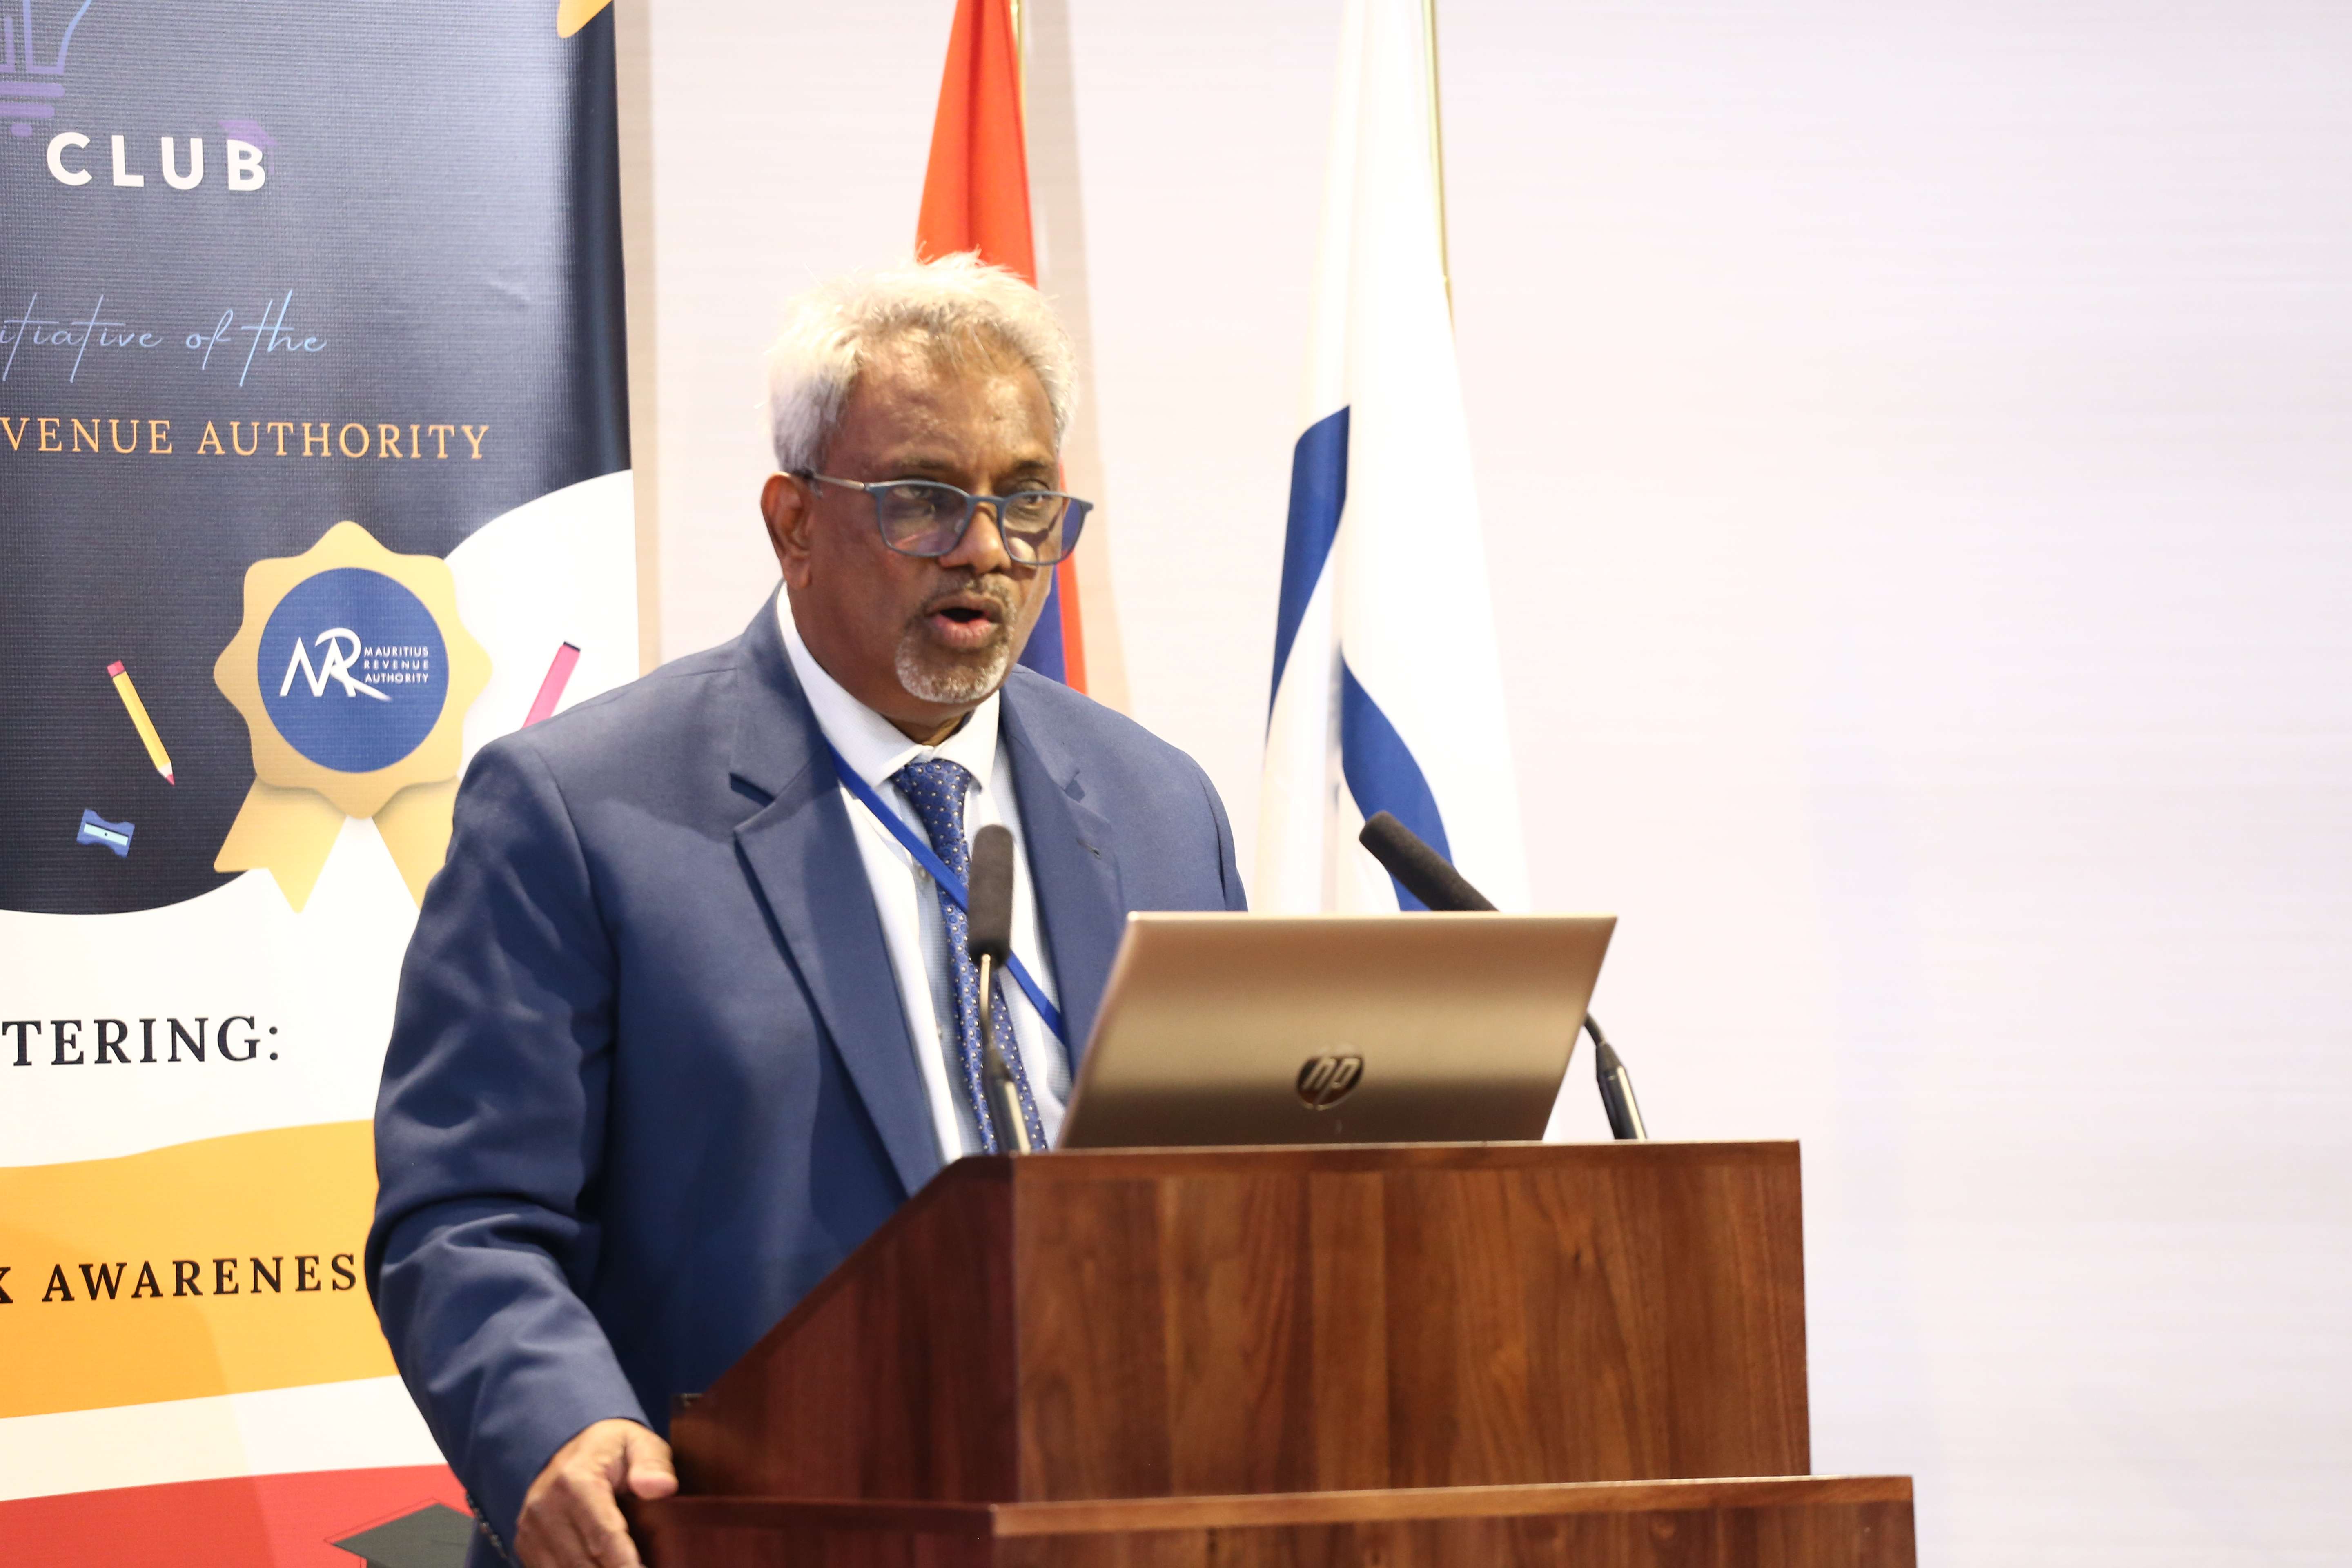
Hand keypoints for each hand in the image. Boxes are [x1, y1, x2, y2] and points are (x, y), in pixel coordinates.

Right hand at [514, 1417, 677, 1567]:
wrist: (571, 1447)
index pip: (604, 1536)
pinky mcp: (526, 1543)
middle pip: (583, 1562)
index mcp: (575, 1480)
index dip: (626, 1564)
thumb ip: (652, 1464)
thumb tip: (662, 1487)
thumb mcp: (640, 1443)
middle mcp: (545, 1506)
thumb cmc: (613, 1449)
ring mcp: (530, 1528)